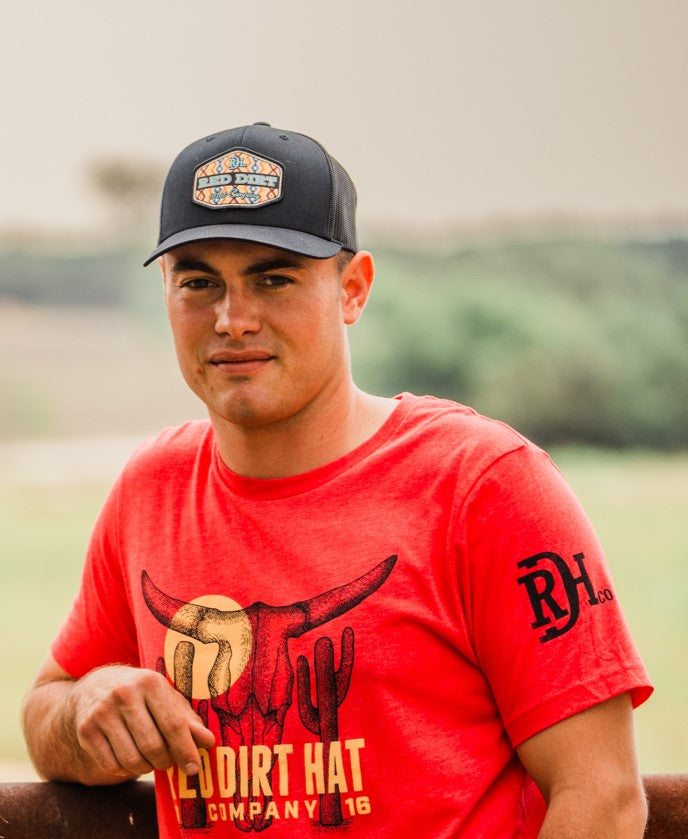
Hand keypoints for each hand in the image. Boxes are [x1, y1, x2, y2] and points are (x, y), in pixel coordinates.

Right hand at [72, 664, 214, 778]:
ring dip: (146, 767)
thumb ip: (188, 720)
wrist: (95, 687)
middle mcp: (124, 694)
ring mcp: (102, 712)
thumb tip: (208, 742)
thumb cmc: (142, 695)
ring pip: (132, 759)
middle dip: (165, 761)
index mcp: (150, 681)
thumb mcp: (166, 698)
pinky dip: (125, 770)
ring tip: (150, 759)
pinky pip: (112, 765)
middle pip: (152, 745)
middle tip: (168, 761)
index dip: (185, 750)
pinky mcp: (86, 730)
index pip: (172, 724)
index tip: (194, 768)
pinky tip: (129, 758)